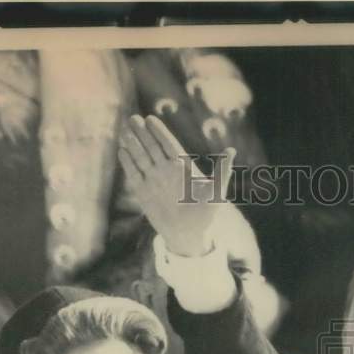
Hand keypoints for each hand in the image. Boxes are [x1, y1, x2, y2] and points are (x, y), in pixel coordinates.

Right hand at [119, 114, 235, 257]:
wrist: (189, 235)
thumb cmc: (206, 214)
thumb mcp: (217, 192)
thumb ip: (222, 171)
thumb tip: (232, 151)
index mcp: (182, 167)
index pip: (168, 144)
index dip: (159, 132)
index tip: (150, 119)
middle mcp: (166, 170)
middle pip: (152, 147)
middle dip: (142, 133)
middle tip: (133, 118)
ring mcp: (153, 180)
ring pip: (141, 157)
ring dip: (132, 144)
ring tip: (124, 131)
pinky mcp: (143, 192)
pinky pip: (134, 174)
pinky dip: (128, 163)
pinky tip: (122, 151)